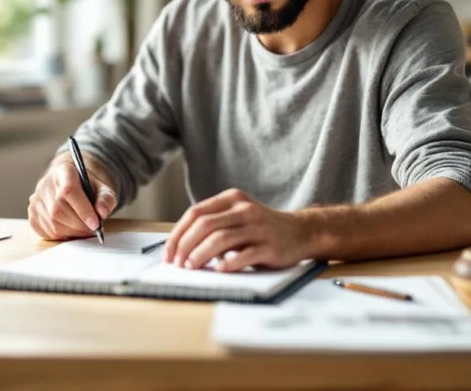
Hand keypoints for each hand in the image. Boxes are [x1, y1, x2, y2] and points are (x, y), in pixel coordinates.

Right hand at [28, 160, 117, 240]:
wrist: (71, 188)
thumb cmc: (88, 189)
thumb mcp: (102, 189)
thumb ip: (106, 199)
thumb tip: (102, 213)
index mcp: (63, 171)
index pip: (69, 191)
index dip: (83, 210)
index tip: (95, 224)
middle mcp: (45, 184)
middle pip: (59, 209)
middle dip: (79, 225)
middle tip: (93, 230)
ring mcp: (36, 199)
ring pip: (53, 223)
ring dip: (72, 232)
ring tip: (84, 230)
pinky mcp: (32, 214)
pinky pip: (47, 231)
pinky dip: (62, 236)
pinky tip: (72, 231)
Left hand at [163, 189, 306, 271]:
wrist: (302, 232)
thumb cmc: (262, 228)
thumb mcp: (237, 216)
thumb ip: (214, 224)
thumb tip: (180, 247)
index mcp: (232, 199)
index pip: (196, 213)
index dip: (178, 233)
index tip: (168, 252)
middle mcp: (244, 209)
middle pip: (205, 225)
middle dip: (185, 245)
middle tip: (177, 263)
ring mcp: (258, 227)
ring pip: (221, 239)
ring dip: (200, 255)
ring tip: (191, 267)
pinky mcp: (270, 246)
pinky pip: (244, 255)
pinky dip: (228, 263)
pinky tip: (218, 270)